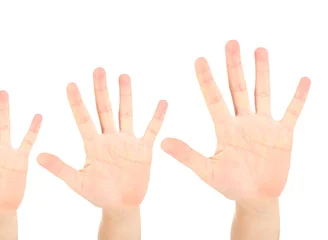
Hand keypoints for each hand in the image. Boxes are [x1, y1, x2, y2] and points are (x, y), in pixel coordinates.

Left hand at [37, 68, 167, 207]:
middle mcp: (109, 138)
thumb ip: (59, 168)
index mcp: (92, 145)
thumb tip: (37, 157)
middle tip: (98, 69)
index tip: (70, 83)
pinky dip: (157, 117)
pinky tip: (162, 101)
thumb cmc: (97, 195)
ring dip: (125, 95)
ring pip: (125, 113)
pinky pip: (151, 130)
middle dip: (101, 90)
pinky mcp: (143, 150)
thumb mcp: (77, 182)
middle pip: (104, 109)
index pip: (83, 118)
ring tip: (123, 75)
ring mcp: (127, 142)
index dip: (77, 101)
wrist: (120, 206)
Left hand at [161, 40, 310, 206]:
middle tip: (231, 42)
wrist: (255, 198)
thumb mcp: (207, 171)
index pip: (214, 98)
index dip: (206, 79)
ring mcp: (263, 126)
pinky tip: (303, 80)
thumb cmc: (230, 185)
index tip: (199, 59)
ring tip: (259, 49)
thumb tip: (162, 142)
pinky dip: (298, 97)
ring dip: (261, 72)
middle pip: (237, 88)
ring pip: (261, 93)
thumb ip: (187, 155)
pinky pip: (291, 112)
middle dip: (234, 66)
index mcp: (224, 129)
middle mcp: (242, 122)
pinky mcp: (282, 135)